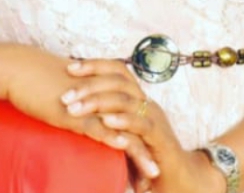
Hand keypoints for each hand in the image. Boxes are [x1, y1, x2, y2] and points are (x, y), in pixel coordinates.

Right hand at [0, 45, 154, 171]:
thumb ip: (81, 110)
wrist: (19, 69)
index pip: (130, 120)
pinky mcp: (72, 110)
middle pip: (133, 126)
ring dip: (137, 154)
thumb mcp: (67, 97)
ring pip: (121, 130)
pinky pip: (95, 125)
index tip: (150, 164)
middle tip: (156, 174)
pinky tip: (125, 145)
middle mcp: (102, 97)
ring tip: (150, 175)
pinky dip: (112, 136)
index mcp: (103, 94)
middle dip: (146, 152)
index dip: (140, 142)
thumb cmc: (40, 83)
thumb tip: (85, 125)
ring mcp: (88, 103)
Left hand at [61, 58, 161, 183]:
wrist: (177, 179)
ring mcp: (154, 117)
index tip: (69, 68)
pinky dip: (122, 121)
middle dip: (89, 85)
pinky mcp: (159, 137)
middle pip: (118, 80)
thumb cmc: (143, 154)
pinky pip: (141, 124)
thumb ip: (104, 119)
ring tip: (74, 109)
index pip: (117, 69)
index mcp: (137, 97)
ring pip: (126, 99)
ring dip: (97, 102)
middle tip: (65, 96)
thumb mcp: (121, 132)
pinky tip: (105, 122)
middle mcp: (145, 102)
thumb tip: (73, 107)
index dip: (94, 65)